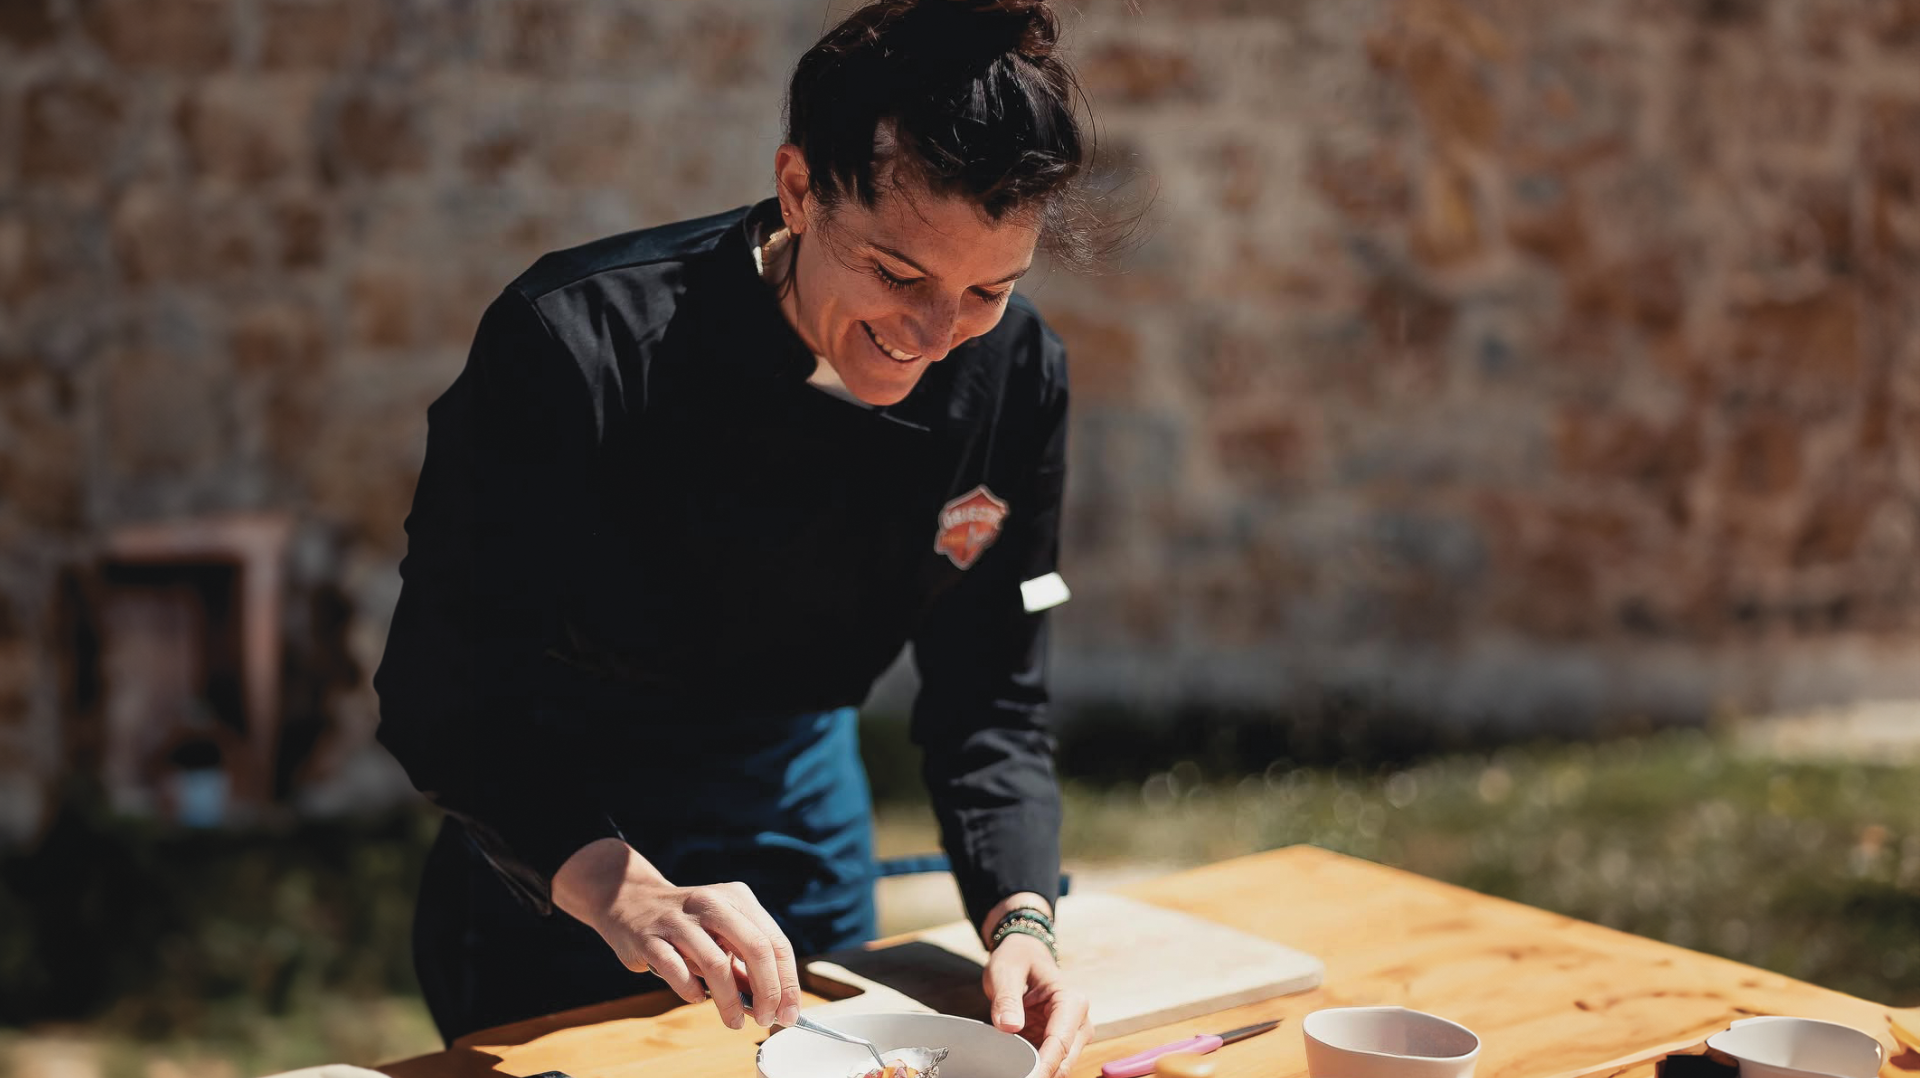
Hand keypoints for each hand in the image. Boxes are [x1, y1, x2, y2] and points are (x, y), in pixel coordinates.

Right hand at [552, 838, 800, 1029]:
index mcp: (737, 898)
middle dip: (768, 991)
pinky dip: (692, 991)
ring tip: (735, 1022)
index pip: (776, 942)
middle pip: (755, 948)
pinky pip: (677, 970)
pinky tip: (697, 998)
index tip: (789, 1013)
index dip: (787, 982)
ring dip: (730, 1001)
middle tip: (767, 1019)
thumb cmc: (685, 925)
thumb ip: (744, 964)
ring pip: (716, 964)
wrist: (628, 900)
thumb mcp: (721, 932)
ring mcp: (679, 919)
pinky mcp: (649, 937)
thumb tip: (771, 1004)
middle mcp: (711, 903)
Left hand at [983, 932, 1091, 1076]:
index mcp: (1072, 1001)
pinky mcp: (1059, 1045)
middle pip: (1062, 1062)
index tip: (1027, 1078)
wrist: (1024, 956)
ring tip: (1010, 1071)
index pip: (1059, 1044)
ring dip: (1036, 1072)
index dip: (1042, 1067)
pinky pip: (1048, 1065)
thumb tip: (1009, 1026)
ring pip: (1057, 1068)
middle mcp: (1079, 1022)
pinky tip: (1015, 1068)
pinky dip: (1033, 1069)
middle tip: (1010, 1077)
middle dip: (1040, 1073)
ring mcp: (1071, 1036)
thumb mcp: (1005, 972)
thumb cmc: (1018, 960)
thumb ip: (1006, 999)